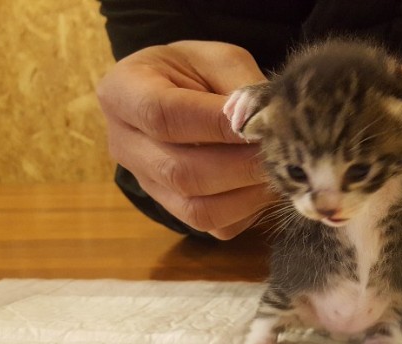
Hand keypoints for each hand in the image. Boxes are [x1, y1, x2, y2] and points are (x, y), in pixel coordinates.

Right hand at [96, 41, 276, 239]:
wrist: (177, 93)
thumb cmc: (197, 72)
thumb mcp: (218, 60)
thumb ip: (240, 89)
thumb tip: (269, 126)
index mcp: (123, 93)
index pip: (162, 116)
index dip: (215, 126)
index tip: (257, 124)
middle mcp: (124, 145)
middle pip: (179, 172)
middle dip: (238, 166)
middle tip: (278, 153)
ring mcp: (147, 184)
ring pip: (196, 209)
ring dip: (247, 195)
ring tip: (277, 170)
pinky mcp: (174, 210)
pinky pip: (213, 226)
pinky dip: (248, 211)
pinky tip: (264, 186)